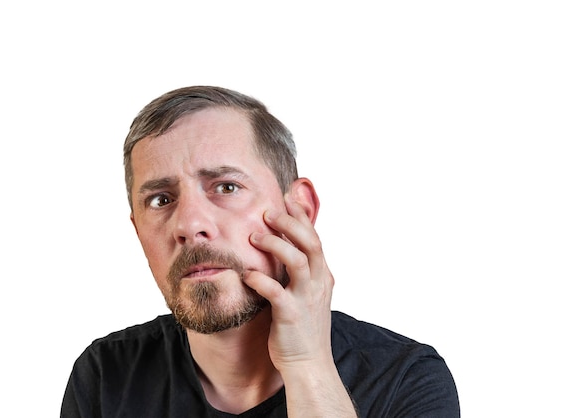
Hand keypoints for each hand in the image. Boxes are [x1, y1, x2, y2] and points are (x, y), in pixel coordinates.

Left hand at [243, 194, 334, 371]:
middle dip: (290, 223)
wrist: (308, 364)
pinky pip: (276, 292)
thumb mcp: (307, 294)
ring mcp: (307, 299)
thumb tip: (286, 248)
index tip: (286, 197)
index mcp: (323, 276)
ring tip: (254, 237)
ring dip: (277, 245)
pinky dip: (261, 280)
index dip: (301, 215)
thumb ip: (300, 271)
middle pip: (311, 242)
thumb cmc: (302, 328)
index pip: (315, 237)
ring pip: (298, 261)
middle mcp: (319, 283)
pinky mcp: (291, 316)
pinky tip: (246, 274)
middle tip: (268, 211)